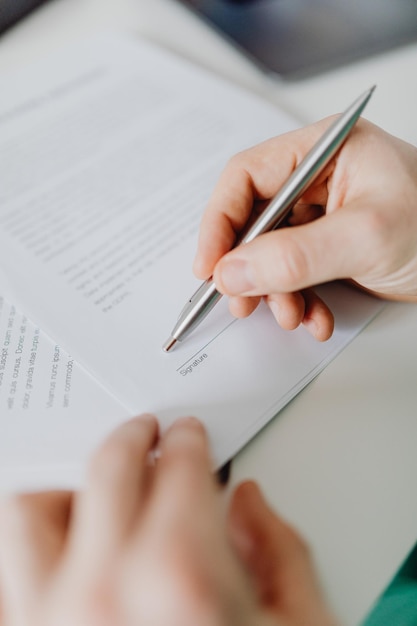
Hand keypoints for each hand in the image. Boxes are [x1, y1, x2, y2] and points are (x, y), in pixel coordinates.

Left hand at [0, 415, 335, 625]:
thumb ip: (280, 550)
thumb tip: (248, 503)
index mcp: (182, 582)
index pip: (178, 468)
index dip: (188, 442)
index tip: (188, 436)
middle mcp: (103, 599)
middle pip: (104, 470)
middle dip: (131, 439)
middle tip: (146, 435)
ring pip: (26, 517)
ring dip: (64, 488)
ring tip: (95, 489)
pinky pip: (7, 585)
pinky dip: (32, 556)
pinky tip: (67, 555)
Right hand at [193, 118, 416, 339]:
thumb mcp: (365, 238)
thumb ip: (294, 256)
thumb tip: (231, 272)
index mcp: (323, 151)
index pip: (246, 177)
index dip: (220, 222)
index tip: (210, 266)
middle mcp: (318, 179)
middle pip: (253, 220)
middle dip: (248, 268)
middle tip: (244, 302)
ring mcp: (323, 216)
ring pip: (270, 255)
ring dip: (275, 292)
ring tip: (292, 316)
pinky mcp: (330, 248)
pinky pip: (295, 275)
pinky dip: (299, 301)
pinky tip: (316, 317)